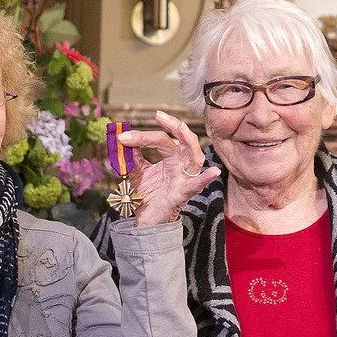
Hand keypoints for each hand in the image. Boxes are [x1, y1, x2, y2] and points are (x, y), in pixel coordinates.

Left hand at [117, 110, 220, 226]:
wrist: (145, 221)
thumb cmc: (146, 195)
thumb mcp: (135, 172)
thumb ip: (131, 156)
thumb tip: (122, 139)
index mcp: (170, 159)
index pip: (161, 140)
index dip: (142, 136)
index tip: (122, 135)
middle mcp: (180, 166)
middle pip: (180, 142)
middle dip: (171, 127)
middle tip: (158, 116)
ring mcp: (183, 179)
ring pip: (195, 157)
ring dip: (189, 142)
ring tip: (181, 129)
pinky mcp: (183, 194)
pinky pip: (196, 185)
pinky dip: (205, 179)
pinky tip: (213, 172)